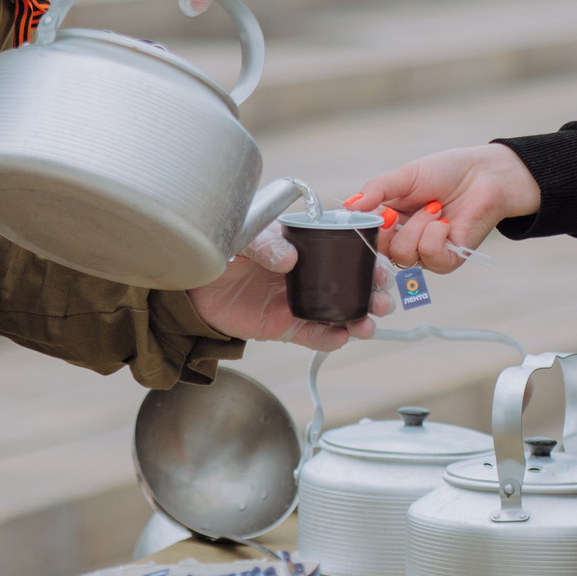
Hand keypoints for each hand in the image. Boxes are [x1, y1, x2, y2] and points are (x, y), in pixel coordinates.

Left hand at [187, 227, 391, 351]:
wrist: (194, 285)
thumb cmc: (221, 249)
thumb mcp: (243, 236)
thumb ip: (266, 243)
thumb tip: (290, 259)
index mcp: (306, 243)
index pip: (347, 248)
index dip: (370, 258)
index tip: (382, 269)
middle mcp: (310, 272)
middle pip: (353, 282)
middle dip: (374, 293)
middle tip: (382, 301)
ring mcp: (301, 300)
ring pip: (341, 311)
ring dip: (360, 318)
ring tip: (367, 325)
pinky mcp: (287, 326)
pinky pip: (315, 335)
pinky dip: (330, 338)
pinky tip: (341, 338)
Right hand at [353, 144, 541, 272]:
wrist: (482, 173)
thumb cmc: (444, 172)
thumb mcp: (404, 176)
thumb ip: (375, 190)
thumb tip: (348, 207)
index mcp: (389, 222)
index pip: (365, 239)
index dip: (364, 232)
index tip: (373, 212)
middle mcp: (405, 241)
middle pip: (380, 254)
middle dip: (388, 230)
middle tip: (397, 211)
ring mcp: (425, 253)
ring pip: (404, 255)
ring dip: (418, 225)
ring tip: (434, 207)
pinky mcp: (448, 260)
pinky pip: (430, 256)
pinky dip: (434, 234)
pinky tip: (444, 221)